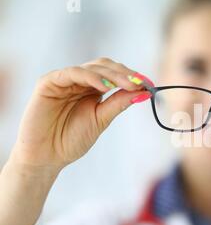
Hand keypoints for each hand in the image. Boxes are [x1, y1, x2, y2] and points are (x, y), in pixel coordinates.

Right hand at [10, 58, 149, 171]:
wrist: (46, 157)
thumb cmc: (71, 140)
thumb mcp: (101, 119)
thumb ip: (118, 103)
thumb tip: (143, 91)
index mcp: (91, 89)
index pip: (114, 74)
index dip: (131, 77)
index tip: (149, 84)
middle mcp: (78, 81)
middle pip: (105, 67)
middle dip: (125, 74)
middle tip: (140, 82)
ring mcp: (64, 80)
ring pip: (92, 67)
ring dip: (112, 74)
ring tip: (129, 84)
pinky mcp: (48, 83)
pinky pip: (72, 73)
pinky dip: (90, 76)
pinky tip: (105, 86)